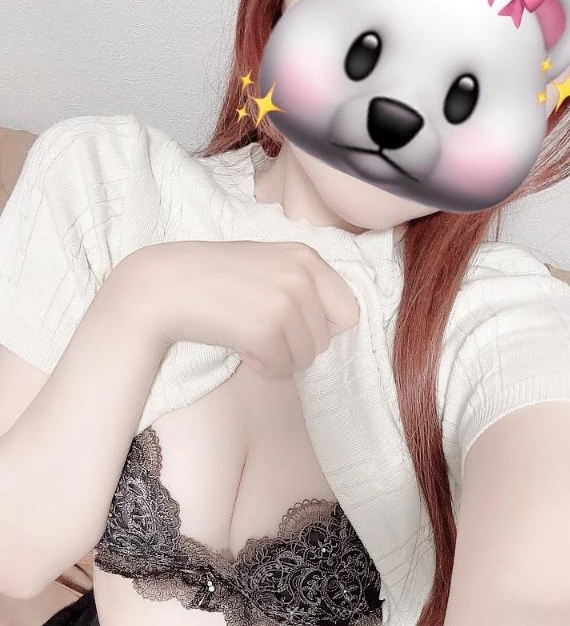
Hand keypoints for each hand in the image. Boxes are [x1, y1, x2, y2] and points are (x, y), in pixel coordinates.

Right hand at [127, 239, 358, 378]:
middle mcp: (302, 276)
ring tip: (249, 338)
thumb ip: (301, 285)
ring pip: (306, 358)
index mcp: (307, 257)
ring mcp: (285, 302)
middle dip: (296, 346)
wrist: (165, 286)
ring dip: (279, 358)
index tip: (293, 328)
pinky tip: (241, 348)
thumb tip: (330, 326)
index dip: (323, 328)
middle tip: (261, 333)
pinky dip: (262, 366)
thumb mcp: (268, 265)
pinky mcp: (266, 329)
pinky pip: (282, 368)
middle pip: (326, 340)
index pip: (348, 311)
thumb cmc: (213, 278)